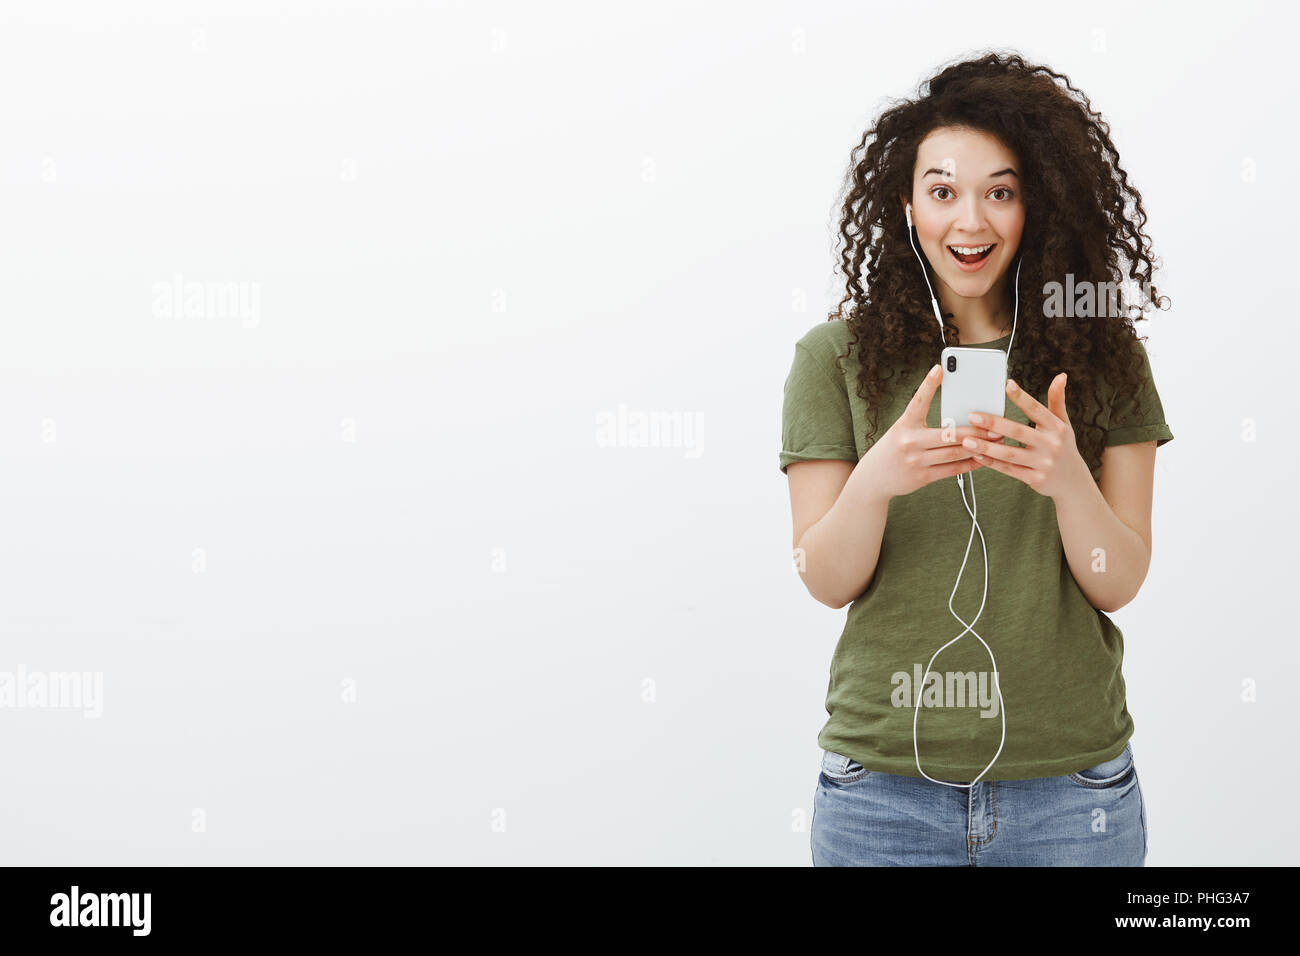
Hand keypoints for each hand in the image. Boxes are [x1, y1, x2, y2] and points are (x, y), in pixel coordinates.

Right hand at [858, 363, 993, 501]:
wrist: (873, 479)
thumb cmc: (893, 450)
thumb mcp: (902, 432)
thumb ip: (924, 425)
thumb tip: (957, 419)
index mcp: (904, 425)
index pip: (918, 401)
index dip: (928, 384)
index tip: (939, 368)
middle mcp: (909, 441)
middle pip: (949, 433)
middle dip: (976, 430)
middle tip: (995, 425)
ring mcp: (916, 461)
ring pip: (955, 452)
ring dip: (979, 446)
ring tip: (995, 440)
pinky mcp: (923, 477)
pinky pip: (953, 469)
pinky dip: (970, 463)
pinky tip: (982, 458)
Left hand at [960, 374, 1091, 498]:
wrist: (1073, 481)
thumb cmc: (1063, 446)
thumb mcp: (1063, 423)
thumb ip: (1057, 400)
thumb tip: (1061, 376)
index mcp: (1056, 427)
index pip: (1036, 409)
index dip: (1022, 397)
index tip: (1007, 384)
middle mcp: (1051, 444)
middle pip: (1018, 432)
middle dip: (994, 423)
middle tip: (972, 416)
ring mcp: (1043, 463)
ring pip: (1010, 453)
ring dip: (987, 446)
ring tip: (967, 440)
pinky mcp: (1035, 479)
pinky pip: (1010, 470)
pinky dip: (992, 463)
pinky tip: (976, 455)